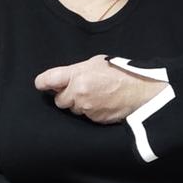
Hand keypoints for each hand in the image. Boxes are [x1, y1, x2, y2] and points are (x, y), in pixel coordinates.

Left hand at [35, 54, 165, 123]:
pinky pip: (85, 117)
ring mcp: (86, 108)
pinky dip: (90, 112)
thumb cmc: (119, 73)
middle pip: (59, 100)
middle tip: (79, 89)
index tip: (43, 84)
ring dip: (79, 104)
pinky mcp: (94, 119)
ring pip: (73, 109)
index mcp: (77, 75)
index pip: (48, 80)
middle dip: (66, 96)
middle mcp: (78, 93)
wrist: (139, 90)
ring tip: (95, 95)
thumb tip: (62, 79)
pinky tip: (101, 103)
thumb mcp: (95, 63)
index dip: (43, 83)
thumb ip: (76, 71)